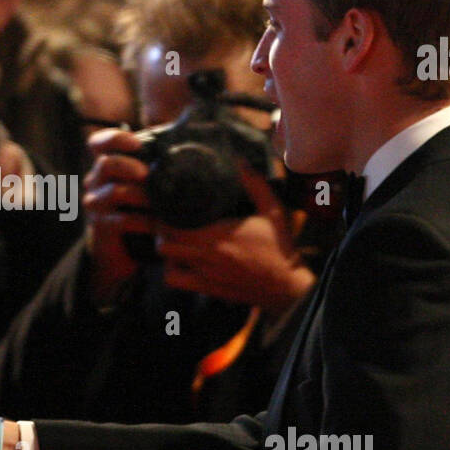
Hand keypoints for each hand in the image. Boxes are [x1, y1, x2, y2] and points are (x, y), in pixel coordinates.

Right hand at [83, 127, 152, 304]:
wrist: (123, 250)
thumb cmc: (141, 208)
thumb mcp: (146, 183)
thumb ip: (156, 164)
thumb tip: (188, 140)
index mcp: (107, 165)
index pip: (98, 143)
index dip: (114, 138)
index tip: (136, 143)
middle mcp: (96, 181)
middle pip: (106, 163)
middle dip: (129, 166)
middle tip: (147, 173)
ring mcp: (97, 205)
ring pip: (114, 192)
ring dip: (141, 195)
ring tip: (162, 201)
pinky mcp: (102, 227)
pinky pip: (122, 220)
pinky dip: (144, 221)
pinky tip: (159, 224)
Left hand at [155, 163, 313, 314]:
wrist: (287, 286)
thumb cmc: (279, 247)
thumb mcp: (272, 210)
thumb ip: (255, 184)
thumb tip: (239, 160)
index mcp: (219, 235)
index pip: (174, 226)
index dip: (164, 216)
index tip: (167, 207)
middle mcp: (207, 256)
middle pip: (165, 245)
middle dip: (162, 233)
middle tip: (167, 223)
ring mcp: (205, 275)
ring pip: (166, 265)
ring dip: (166, 254)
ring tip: (173, 243)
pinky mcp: (207, 289)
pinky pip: (176, 282)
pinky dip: (173, 272)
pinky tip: (181, 263)